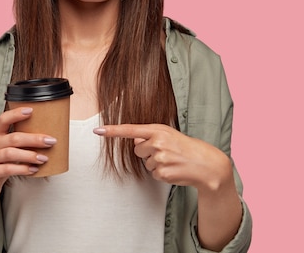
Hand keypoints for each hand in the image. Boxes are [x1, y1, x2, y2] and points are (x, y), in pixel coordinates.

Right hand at [0, 107, 56, 203]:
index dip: (16, 114)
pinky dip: (22, 169)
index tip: (31, 110)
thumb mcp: (6, 150)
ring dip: (30, 155)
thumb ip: (19, 143)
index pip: (3, 119)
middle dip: (34, 139)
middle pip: (13, 138)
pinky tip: (33, 169)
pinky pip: (7, 169)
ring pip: (10, 153)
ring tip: (43, 158)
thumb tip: (45, 138)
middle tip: (50, 141)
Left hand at [94, 124, 232, 190]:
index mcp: (158, 130)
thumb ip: (151, 136)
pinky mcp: (162, 173)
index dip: (112, 131)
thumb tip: (135, 143)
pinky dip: (162, 173)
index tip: (97, 130)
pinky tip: (174, 169)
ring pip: (145, 163)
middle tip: (166, 152)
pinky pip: (153, 174)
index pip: (130, 130)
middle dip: (148, 152)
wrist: (206, 164)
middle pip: (137, 150)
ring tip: (173, 160)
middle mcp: (157, 142)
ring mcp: (160, 158)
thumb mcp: (169, 135)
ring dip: (156, 163)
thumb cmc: (186, 147)